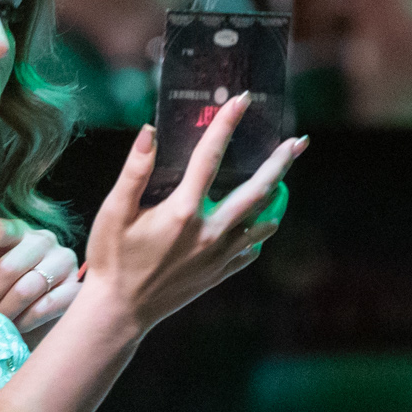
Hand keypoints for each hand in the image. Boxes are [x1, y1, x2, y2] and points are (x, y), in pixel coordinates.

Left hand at [0, 217, 81, 334]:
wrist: (41, 309)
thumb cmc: (5, 289)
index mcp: (17, 231)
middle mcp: (42, 240)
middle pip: (9, 266)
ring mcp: (63, 261)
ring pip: (27, 288)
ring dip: (4, 311)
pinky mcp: (76, 286)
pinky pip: (47, 305)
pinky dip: (26, 320)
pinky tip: (15, 326)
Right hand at [78, 94, 304, 336]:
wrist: (120, 310)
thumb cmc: (112, 258)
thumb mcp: (114, 211)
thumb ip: (134, 171)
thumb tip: (150, 132)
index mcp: (183, 211)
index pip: (210, 157)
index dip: (227, 124)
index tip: (242, 101)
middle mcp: (209, 233)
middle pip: (257, 191)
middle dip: (280, 163)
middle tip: (299, 143)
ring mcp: (219, 255)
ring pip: (263, 222)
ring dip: (278, 198)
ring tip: (285, 180)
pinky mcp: (220, 272)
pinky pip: (253, 249)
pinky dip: (261, 231)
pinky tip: (262, 222)